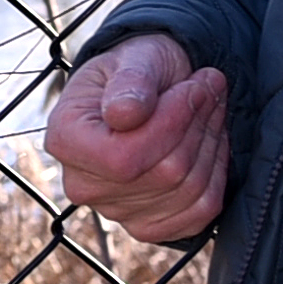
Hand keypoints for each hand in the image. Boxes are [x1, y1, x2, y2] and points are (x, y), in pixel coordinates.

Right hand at [42, 32, 229, 243]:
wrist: (148, 89)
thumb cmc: (137, 68)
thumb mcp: (135, 57)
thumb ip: (131, 81)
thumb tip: (124, 113)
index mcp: (66, 139)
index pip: (124, 157)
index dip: (172, 123)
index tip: (195, 86)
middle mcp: (82, 184)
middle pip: (164, 174)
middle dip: (198, 126)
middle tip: (209, 87)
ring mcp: (114, 211)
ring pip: (188, 191)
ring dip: (212, 144)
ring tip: (211, 106)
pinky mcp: (147, 226)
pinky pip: (199, 213)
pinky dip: (216, 174)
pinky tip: (210, 141)